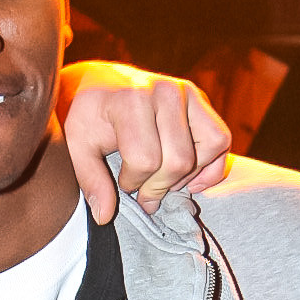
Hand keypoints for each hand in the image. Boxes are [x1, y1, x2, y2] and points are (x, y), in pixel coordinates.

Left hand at [59, 61, 231, 224]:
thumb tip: (104, 216)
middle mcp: (165, 92)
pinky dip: (211, 166)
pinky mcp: (200, 101)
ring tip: (162, 181)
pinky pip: (221, 139)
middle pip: (178, 160)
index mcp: (132, 100)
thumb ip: (90, 180)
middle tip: (142, 191)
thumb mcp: (77, 145)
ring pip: (208, 149)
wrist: (102, 82)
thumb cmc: (88, 116)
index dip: (133, 182)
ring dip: (186, 177)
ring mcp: (187, 94)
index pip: (145, 160)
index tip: (122, 182)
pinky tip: (189, 178)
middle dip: (159, 186)